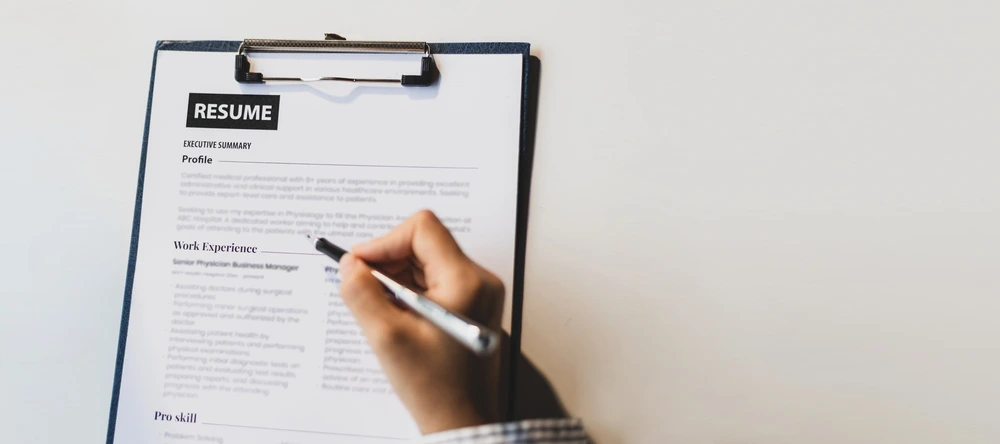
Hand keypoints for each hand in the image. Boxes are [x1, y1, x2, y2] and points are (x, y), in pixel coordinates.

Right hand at [338, 210, 504, 433]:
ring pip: (427, 261)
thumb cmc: (434, 388)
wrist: (461, 420)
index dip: (385, 242)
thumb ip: (362, 294)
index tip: (360, 265)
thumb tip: (349, 264)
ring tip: (382, 310)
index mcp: (465, 281)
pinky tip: (397, 317)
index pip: (422, 229)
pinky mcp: (471, 303)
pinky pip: (434, 280)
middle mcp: (479, 279)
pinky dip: (409, 291)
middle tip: (365, 289)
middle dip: (389, 262)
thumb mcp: (388, 339)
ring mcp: (478, 291)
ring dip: (397, 278)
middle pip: (424, 243)